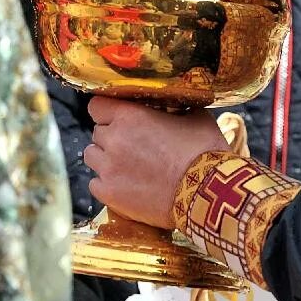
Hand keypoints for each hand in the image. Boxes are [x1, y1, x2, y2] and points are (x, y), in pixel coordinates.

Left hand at [84, 98, 227, 229]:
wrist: (208, 193)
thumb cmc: (204, 153)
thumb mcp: (195, 118)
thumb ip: (176, 109)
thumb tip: (178, 106)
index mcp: (129, 116)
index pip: (97, 106)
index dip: (107, 112)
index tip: (116, 118)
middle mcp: (113, 139)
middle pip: (97, 133)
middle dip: (111, 138)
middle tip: (132, 148)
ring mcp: (109, 168)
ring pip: (91, 157)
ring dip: (105, 160)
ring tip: (126, 168)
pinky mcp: (110, 194)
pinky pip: (95, 185)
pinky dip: (107, 185)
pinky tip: (125, 187)